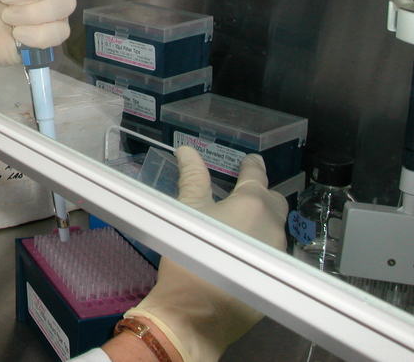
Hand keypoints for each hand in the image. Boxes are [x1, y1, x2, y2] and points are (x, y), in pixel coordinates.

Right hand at [124, 147, 287, 361]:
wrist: (196, 314)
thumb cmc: (189, 254)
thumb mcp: (186, 211)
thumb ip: (191, 177)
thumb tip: (187, 151)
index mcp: (253, 205)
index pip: (257, 176)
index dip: (252, 166)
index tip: (251, 160)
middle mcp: (274, 227)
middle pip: (274, 203)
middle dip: (261, 195)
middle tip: (241, 193)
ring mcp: (279, 255)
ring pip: (275, 229)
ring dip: (261, 222)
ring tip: (237, 224)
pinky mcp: (277, 278)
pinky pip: (272, 252)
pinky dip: (260, 245)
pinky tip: (240, 251)